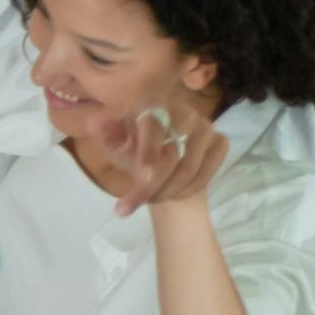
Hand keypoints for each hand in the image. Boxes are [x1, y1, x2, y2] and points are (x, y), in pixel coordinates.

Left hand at [72, 102, 236, 217]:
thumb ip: (106, 136)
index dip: (148, 153)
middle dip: (150, 187)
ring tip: (152, 199)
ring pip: (190, 166)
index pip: (152, 129)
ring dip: (168, 191)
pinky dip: (190, 188)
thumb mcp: (115, 146)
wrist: (163, 157)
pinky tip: (175, 193)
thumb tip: (94, 121)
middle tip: (129, 208)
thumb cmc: (133, 148)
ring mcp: (205, 125)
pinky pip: (208, 171)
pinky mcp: (220, 140)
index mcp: (153, 106)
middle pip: (172, 155)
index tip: (144, 177)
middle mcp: (182, 111)